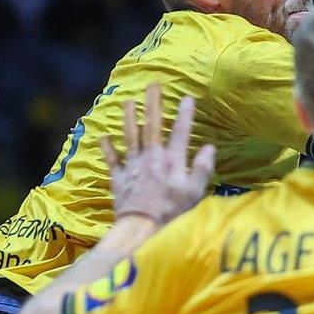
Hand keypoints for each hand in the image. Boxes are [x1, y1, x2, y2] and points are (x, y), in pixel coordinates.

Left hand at [100, 83, 215, 226]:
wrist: (141, 228)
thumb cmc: (172, 212)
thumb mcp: (195, 192)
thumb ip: (202, 167)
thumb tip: (209, 147)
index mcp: (173, 160)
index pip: (181, 132)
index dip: (185, 114)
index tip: (188, 97)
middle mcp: (152, 158)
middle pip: (152, 126)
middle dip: (153, 104)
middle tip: (152, 86)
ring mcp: (134, 167)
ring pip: (130, 137)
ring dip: (128, 118)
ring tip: (127, 102)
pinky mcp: (120, 179)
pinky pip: (112, 161)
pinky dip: (108, 149)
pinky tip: (103, 138)